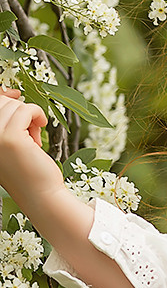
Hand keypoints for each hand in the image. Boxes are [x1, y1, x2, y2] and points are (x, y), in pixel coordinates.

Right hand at [0, 87, 64, 216]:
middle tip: (30, 131)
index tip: (17, 95)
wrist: (41, 195)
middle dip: (19, 110)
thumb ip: (6, 120)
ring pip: (14, 105)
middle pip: (1, 102)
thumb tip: (11, 92)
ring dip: (29, 115)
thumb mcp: (12, 141)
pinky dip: (37, 114)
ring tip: (33, 136)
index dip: (3, 96)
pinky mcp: (10, 138)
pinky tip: (41, 126)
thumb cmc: (28, 168)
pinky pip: (26, 109)